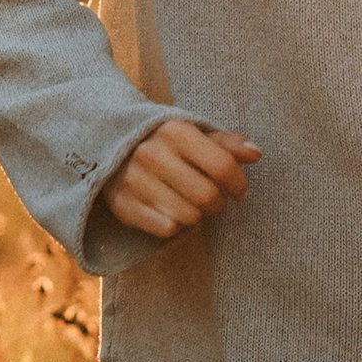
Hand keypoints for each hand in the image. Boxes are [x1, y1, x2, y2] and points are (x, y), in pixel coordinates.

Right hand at [103, 118, 259, 238]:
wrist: (106, 146)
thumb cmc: (164, 144)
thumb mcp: (193, 135)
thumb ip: (226, 144)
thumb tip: (256, 153)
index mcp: (175, 132)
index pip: (223, 166)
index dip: (239, 183)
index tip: (239, 190)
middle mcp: (153, 154)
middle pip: (208, 196)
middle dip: (218, 203)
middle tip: (213, 199)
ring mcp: (135, 180)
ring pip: (189, 217)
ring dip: (196, 215)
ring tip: (189, 203)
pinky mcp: (123, 205)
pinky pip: (167, 229)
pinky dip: (174, 225)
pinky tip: (169, 212)